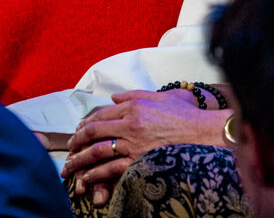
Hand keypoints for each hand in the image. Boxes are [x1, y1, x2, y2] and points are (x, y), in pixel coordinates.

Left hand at [62, 90, 228, 204]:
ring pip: (97, 151)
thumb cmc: (187, 115)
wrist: (205, 134)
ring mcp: (133, 143)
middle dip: (76, 141)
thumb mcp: (161, 96)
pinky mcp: (138, 161)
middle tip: (68, 149)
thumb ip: (135, 95)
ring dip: (79, 160)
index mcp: (133, 105)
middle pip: (93, 132)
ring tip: (70, 167)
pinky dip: (95, 174)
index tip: (78, 131)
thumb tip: (115, 97)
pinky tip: (86, 179)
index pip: (101, 114)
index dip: (86, 123)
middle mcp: (129, 123)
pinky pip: (111, 169)